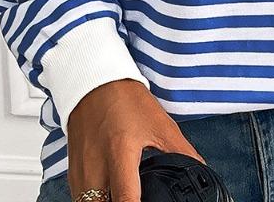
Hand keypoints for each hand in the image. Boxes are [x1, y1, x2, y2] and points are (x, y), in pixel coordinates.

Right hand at [65, 78, 205, 201]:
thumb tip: (200, 169)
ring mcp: (81, 171)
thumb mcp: (160, 124)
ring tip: (124, 197)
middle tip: (136, 199)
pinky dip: (94, 201)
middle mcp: (96, 166)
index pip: (126, 200)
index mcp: (120, 153)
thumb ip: (181, 151)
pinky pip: (80, 198)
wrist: (96, 83)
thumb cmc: (127, 101)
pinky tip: (108, 196)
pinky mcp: (73, 171)